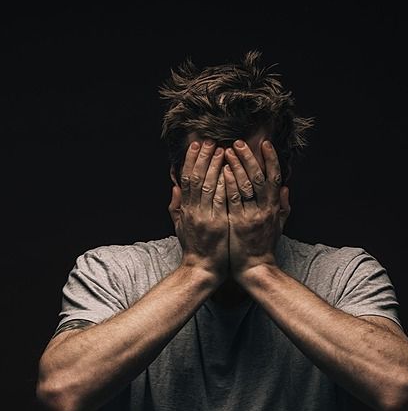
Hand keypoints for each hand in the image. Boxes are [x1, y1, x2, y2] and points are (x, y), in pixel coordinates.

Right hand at [168, 140, 228, 283]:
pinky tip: (231, 171)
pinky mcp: (219, 224)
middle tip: (210, 140)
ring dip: (215, 166)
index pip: (186, 179)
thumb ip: (177, 205)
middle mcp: (194, 211)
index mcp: (186, 209)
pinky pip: (222, 200)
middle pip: (197, 178)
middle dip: (203, 157)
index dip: (191, 160)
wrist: (202, 270)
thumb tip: (174, 185)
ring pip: (209, 186)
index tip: (196, 144)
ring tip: (222, 149)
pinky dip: (226, 184)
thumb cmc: (194, 248)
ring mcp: (206, 217)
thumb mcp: (180, 226)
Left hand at [223, 139, 290, 280]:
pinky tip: (221, 171)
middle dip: (249, 158)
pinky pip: (232, 200)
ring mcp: (251, 216)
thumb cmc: (264, 246)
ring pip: (245, 186)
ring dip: (236, 166)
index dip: (271, 159)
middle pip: (259, 177)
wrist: (255, 268)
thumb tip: (285, 187)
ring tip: (227, 150)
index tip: (265, 143)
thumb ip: (283, 206)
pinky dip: (227, 184)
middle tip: (238, 142)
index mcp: (274, 208)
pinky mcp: (237, 223)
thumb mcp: (279, 225)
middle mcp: (264, 209)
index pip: (274, 178)